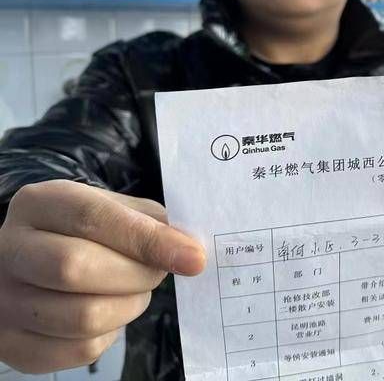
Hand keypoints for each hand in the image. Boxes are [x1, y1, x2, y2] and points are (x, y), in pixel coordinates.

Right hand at [0, 180, 205, 373]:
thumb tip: (189, 251)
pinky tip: (110, 312)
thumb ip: (151, 223)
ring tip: (134, 290)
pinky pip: (79, 350)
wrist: (37, 258)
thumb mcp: (114, 208)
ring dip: (128, 307)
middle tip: (157, 273)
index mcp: (40, 204)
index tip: (193, 258)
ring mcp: (5, 299)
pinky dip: (111, 334)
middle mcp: (10, 248)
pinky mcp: (12, 343)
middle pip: (76, 269)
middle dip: (137, 276)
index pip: (94, 219)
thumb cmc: (85, 230)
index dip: (149, 241)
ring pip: (81, 317)